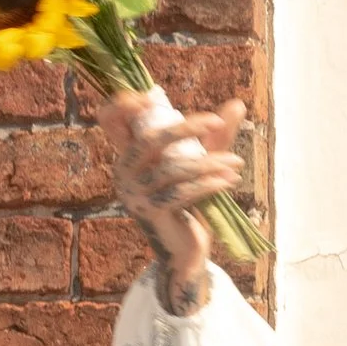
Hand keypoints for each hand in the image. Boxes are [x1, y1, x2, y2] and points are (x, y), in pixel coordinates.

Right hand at [99, 86, 247, 302]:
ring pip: (172, 168)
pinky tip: (229, 180)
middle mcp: (124, 171)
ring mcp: (134, 193)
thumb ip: (215, 136)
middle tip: (218, 122)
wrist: (185, 249)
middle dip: (187, 127)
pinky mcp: (150, 212)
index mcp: (129, 154)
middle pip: (149, 139)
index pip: (109, 120)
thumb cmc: (191, 202)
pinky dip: (208, 184)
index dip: (122, 103)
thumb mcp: (201, 164)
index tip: (153, 95)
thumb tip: (237, 104)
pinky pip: (181, 192)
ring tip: (236, 163)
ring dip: (209, 163)